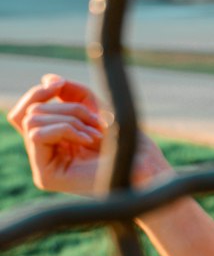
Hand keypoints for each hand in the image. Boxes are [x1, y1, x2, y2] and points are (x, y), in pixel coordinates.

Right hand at [7, 73, 170, 196]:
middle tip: (96, 122)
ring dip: (69, 118)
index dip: (38, 92)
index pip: (26, 110)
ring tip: (95, 133)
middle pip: (30, 111)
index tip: (59, 84)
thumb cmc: (125, 142)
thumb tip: (47, 79)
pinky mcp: (46, 177)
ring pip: (32, 121)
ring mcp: (43, 166)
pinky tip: (89, 140)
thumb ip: (71, 92)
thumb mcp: (95, 107)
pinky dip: (65, 129)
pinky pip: (37, 136)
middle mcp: (43, 153)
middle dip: (67, 107)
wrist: (145, 168)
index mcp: (52, 139)